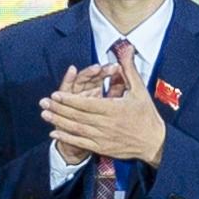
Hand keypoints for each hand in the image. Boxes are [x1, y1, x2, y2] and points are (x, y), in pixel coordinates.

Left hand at [40, 69, 167, 166]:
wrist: (154, 142)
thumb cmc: (146, 114)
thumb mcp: (139, 90)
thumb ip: (128, 70)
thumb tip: (125, 49)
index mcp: (114, 109)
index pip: (87, 104)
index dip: (70, 99)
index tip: (56, 94)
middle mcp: (106, 124)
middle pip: (77, 116)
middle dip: (59, 108)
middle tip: (43, 102)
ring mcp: (103, 138)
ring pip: (76, 129)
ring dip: (59, 122)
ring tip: (45, 114)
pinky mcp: (102, 148)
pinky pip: (81, 143)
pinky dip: (66, 138)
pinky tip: (54, 133)